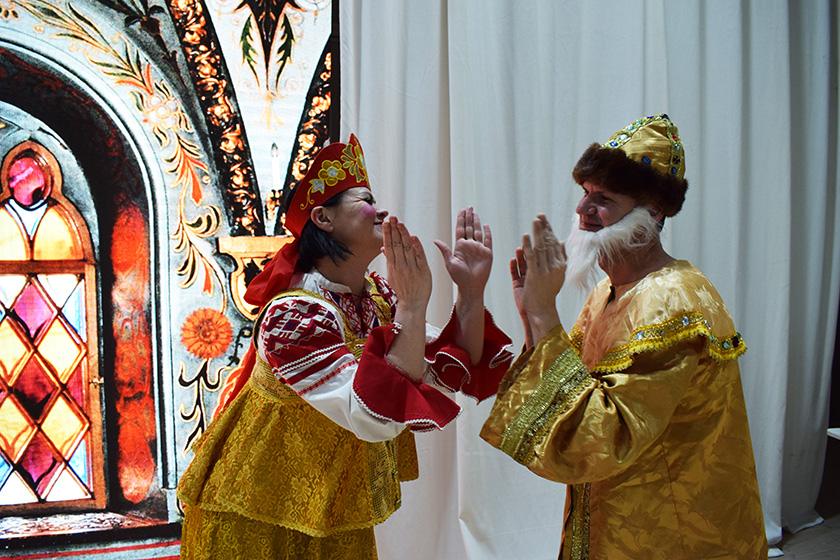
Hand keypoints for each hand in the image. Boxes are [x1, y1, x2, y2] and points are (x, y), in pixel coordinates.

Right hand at [383, 216, 431, 309]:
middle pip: (396, 244)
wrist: (412, 304)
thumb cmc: (403, 289)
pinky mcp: (423, 271)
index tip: (386, 222)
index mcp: (393, 266)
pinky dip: (417, 246)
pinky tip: (413, 237)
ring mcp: (412, 268)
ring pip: (406, 248)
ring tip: (399, 223)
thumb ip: (389, 260)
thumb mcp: (392, 275)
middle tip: (391, 217)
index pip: (389, 246)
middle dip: (393, 230)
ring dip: (403, 234)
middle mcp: (401, 265)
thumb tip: (383, 247)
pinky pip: (419, 256)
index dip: (387, 233)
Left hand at [434, 207, 492, 298]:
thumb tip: (435, 240)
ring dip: (476, 222)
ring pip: (478, 232)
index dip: (461, 219)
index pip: (460, 229)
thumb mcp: (449, 262)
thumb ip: (445, 250)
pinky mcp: (487, 253)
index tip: (461, 210)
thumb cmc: (458, 277)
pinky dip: (487, 232)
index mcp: (460, 246)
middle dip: (469, 217)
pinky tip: (485, 225)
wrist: (470, 287)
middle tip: (469, 207)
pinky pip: (488, 240)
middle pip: (469, 228)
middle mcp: (469, 246)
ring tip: (475, 213)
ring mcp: (479, 249)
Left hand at [514, 214, 564, 342]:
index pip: (554, 244)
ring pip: (541, 248)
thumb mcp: (555, 275)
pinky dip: (529, 247)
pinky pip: (531, 258)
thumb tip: (562, 242)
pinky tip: (526, 237)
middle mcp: (555, 267)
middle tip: (540, 215)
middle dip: (544, 228)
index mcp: (560, 266)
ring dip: (538, 234)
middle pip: (549, 243)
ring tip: (535, 221)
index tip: (545, 220)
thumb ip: (559, 258)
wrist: (542, 311)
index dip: (549, 231)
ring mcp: (545, 271)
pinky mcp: (535, 276)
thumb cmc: (546, 294)